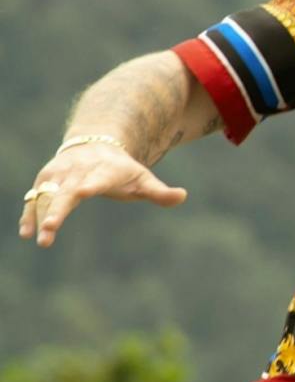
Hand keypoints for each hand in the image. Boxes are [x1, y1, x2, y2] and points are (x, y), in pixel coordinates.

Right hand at [18, 140, 186, 247]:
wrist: (96, 143)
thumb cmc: (123, 169)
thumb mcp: (143, 178)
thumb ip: (160, 192)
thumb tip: (182, 196)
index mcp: (105, 170)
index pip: (98, 178)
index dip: (91, 184)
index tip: (83, 192)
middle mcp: (79, 170)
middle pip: (67, 190)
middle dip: (58, 209)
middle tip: (51, 229)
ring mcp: (59, 174)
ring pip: (47, 195)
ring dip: (39, 215)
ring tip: (38, 238)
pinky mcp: (45, 180)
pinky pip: (34, 198)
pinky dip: (29, 214)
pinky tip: (26, 232)